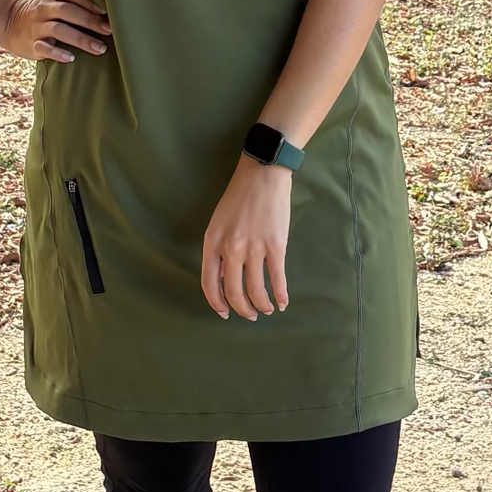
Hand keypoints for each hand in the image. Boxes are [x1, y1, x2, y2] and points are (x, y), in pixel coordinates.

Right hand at [0, 0, 109, 63]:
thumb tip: (107, 14)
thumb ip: (74, 3)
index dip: (88, 2)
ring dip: (81, 39)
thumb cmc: (45, 14)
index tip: (107, 12)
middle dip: (90, 21)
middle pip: (67, 12)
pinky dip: (57, 53)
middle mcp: (43, 9)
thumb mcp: (54, 2)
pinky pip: (44, 48)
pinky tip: (71, 58)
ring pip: (59, 30)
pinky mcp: (31, 44)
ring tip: (99, 48)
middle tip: (109, 31)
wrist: (10, 24)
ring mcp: (36, 27)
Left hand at [201, 157, 291, 320]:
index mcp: (212, 243)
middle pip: (234, 292)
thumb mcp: (218, 224)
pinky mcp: (276, 245)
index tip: (225, 313)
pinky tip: (282, 303)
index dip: (217, 303)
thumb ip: (219, 251)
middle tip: (249, 315)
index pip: (209, 284)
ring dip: (261, 305)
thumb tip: (225, 279)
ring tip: (266, 310)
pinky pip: (277, 278)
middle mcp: (231, 248)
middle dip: (241, 309)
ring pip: (256, 290)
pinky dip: (280, 295)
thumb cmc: (238, 197)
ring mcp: (254, 248)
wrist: (262, 175)